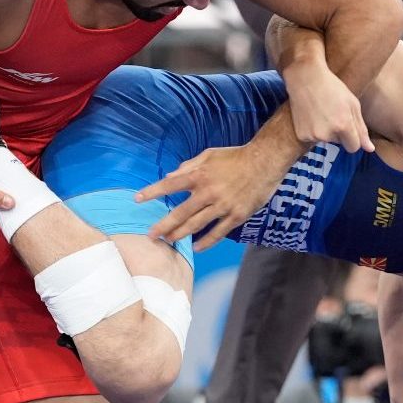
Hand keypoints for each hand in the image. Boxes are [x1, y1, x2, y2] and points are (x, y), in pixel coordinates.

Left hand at [136, 144, 285, 250]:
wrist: (264, 161)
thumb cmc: (235, 156)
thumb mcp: (208, 155)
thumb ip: (188, 166)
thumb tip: (170, 176)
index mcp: (200, 175)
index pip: (170, 185)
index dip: (152, 192)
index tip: (137, 199)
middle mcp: (208, 192)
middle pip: (181, 213)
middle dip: (164, 225)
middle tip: (151, 235)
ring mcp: (223, 206)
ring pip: (197, 225)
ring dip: (180, 234)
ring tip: (169, 241)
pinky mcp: (237, 215)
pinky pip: (218, 232)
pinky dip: (206, 241)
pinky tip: (196, 247)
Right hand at [284, 62, 372, 152]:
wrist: (305, 78)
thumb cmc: (332, 87)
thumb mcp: (352, 104)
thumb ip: (361, 129)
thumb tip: (370, 149)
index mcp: (343, 126)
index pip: (353, 147)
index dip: (353, 138)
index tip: (348, 127)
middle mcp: (327, 134)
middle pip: (339, 143)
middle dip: (339, 132)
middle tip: (332, 112)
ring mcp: (313, 135)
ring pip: (326, 140)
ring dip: (326, 131)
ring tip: (321, 112)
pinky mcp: (301, 135)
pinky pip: (313, 138)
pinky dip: (313, 130)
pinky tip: (311, 115)